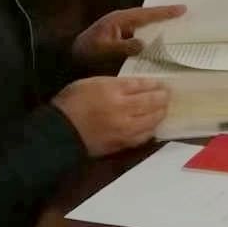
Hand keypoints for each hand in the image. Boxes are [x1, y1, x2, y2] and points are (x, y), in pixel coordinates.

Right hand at [53, 76, 169, 155]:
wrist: (59, 131)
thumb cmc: (73, 101)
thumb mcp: (93, 82)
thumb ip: (116, 84)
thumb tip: (135, 86)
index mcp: (114, 90)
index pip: (142, 86)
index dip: (154, 84)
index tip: (162, 84)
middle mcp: (123, 109)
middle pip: (151, 102)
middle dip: (162, 98)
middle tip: (168, 95)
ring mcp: (123, 128)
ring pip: (150, 121)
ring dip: (160, 114)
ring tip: (164, 109)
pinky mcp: (120, 143)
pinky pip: (141, 137)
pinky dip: (150, 130)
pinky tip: (152, 126)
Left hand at [71, 4, 186, 69]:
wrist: (68, 59)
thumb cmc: (86, 54)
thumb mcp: (104, 51)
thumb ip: (124, 47)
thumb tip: (144, 44)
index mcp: (119, 19)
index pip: (146, 14)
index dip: (164, 12)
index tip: (182, 8)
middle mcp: (121, 20)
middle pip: (147, 15)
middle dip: (164, 14)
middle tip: (183, 12)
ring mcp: (119, 28)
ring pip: (144, 23)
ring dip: (158, 23)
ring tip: (175, 23)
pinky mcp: (118, 36)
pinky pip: (139, 32)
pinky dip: (150, 33)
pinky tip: (157, 40)